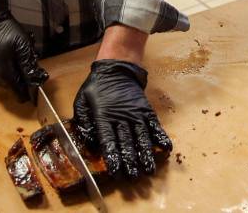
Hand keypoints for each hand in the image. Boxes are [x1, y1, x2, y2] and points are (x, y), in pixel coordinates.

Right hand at [0, 11, 47, 102]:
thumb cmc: (3, 34)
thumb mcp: (23, 47)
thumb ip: (29, 66)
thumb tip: (36, 81)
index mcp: (5, 77)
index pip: (21, 95)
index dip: (32, 90)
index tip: (38, 80)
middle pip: (18, 87)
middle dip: (26, 77)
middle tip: (30, 60)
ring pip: (12, 80)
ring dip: (19, 71)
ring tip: (21, 54)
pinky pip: (5, 74)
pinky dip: (12, 67)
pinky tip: (14, 54)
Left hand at [73, 60, 171, 178]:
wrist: (116, 68)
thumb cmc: (96, 87)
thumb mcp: (81, 101)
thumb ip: (83, 121)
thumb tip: (88, 141)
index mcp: (104, 117)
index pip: (109, 141)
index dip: (113, 157)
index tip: (116, 172)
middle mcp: (122, 118)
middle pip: (127, 143)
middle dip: (130, 162)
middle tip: (133, 178)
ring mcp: (136, 114)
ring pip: (142, 137)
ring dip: (146, 155)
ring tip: (149, 170)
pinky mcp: (146, 110)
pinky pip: (154, 124)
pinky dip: (160, 136)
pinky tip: (165, 148)